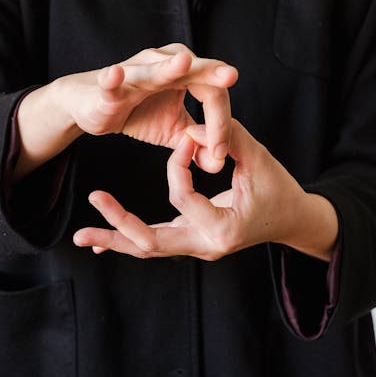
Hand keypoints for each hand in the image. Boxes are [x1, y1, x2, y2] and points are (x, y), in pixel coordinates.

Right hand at [13, 43, 237, 180]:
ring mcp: (135, 71)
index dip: (220, 123)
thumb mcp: (172, 131)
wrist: (92, 107)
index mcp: (185, 72)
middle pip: (194, 72)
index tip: (220, 152)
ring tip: (184, 62)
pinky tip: (116, 73)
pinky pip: (111, 82)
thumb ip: (197, 144)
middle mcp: (163, 62)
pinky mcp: (108, 86)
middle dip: (211, 75)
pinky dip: (113, 78)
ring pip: (155, 70)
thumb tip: (218, 164)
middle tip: (231, 76)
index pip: (212, 93)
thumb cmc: (137, 111)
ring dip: (169, 67)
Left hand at [73, 119, 338, 261]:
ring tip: (82, 236)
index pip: (182, 195)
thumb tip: (194, 127)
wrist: (294, 220)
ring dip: (115, 239)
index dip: (178, 163)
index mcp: (222, 228)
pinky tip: (103, 241)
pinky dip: (130, 241)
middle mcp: (206, 245)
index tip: (185, 139)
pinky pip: (156, 245)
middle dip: (118, 222)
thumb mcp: (258, 160)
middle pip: (151, 242)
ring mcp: (198, 249)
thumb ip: (226, 139)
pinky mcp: (192, 243)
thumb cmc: (280, 190)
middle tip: (93, 200)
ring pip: (148, 249)